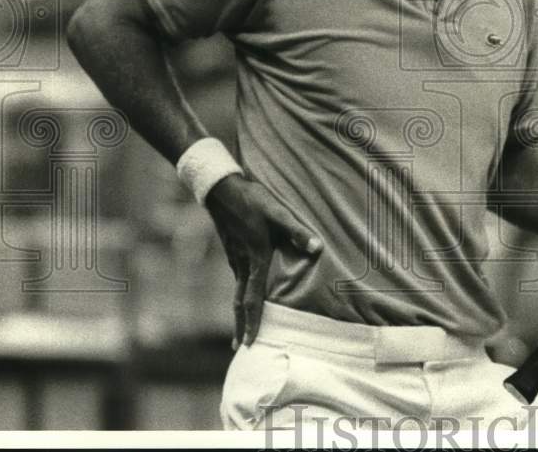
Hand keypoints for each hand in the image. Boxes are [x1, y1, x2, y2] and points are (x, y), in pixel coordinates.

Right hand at [205, 172, 321, 347]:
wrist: (221, 188)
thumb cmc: (252, 200)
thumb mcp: (278, 213)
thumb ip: (297, 231)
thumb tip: (317, 248)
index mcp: (254, 259)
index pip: (252, 298)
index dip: (253, 322)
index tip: (250, 343)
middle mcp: (241, 263)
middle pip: (239, 302)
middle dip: (241, 326)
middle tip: (240, 349)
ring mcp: (234, 257)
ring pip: (237, 290)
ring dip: (239, 311)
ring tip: (241, 326)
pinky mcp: (232, 249)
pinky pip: (237, 277)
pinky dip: (239, 293)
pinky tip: (244, 291)